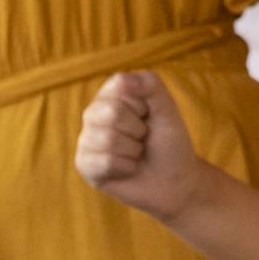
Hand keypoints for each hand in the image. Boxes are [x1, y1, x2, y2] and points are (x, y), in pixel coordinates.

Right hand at [75, 70, 209, 222]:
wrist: (174, 180)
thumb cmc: (169, 141)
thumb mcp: (167, 107)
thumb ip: (149, 84)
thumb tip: (121, 79)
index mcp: (111, 94)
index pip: (120, 86)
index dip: (143, 104)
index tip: (149, 116)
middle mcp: (93, 113)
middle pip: (112, 112)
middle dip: (138, 129)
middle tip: (143, 137)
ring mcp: (86, 139)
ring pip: (108, 139)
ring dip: (133, 149)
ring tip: (136, 153)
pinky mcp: (84, 164)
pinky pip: (104, 162)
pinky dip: (126, 167)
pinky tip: (128, 168)